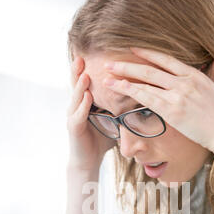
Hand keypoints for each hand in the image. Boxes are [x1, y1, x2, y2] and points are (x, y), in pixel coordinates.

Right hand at [67, 55, 116, 171]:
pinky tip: (88, 97)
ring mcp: (73, 117)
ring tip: (85, 73)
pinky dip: (83, 106)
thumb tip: (141, 97)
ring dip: (80, 85)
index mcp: (84, 102)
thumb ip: (120, 107)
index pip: (85, 82)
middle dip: (77, 70)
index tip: (92, 53)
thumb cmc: (100, 139)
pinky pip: (78, 115)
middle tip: (82, 55)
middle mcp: (76, 106)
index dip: (86, 68)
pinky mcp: (74, 128)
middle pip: (76, 85)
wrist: (88, 161)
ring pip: (75, 98)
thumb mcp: (112, 119)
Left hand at [103, 47, 213, 156]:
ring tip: (106, 74)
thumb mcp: (213, 96)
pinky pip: (147, 97)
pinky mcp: (173, 110)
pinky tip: (118, 88)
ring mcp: (179, 94)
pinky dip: (130, 90)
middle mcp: (185, 81)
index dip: (147, 53)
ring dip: (123, 76)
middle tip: (111, 61)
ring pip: (145, 81)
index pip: (167, 60)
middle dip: (128, 64)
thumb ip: (200, 88)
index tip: (133, 49)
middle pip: (151, 68)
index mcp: (195, 75)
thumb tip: (195, 88)